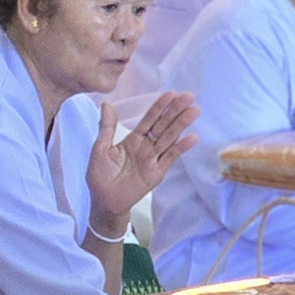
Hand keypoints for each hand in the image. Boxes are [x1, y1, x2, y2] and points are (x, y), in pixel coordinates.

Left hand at [87, 90, 197, 229]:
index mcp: (133, 140)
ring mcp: (153, 159)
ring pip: (169, 138)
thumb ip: (107, 127)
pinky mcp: (157, 172)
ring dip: (182, 124)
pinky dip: (180, 148)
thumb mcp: (100, 148)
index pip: (149, 120)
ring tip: (194, 110)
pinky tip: (191, 137)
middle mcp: (146, 147)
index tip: (171, 93)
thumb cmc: (100, 175)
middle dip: (175, 111)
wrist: (104, 201)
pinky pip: (169, 158)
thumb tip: (107, 104)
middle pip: (163, 125)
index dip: (159, 107)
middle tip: (189, 96)